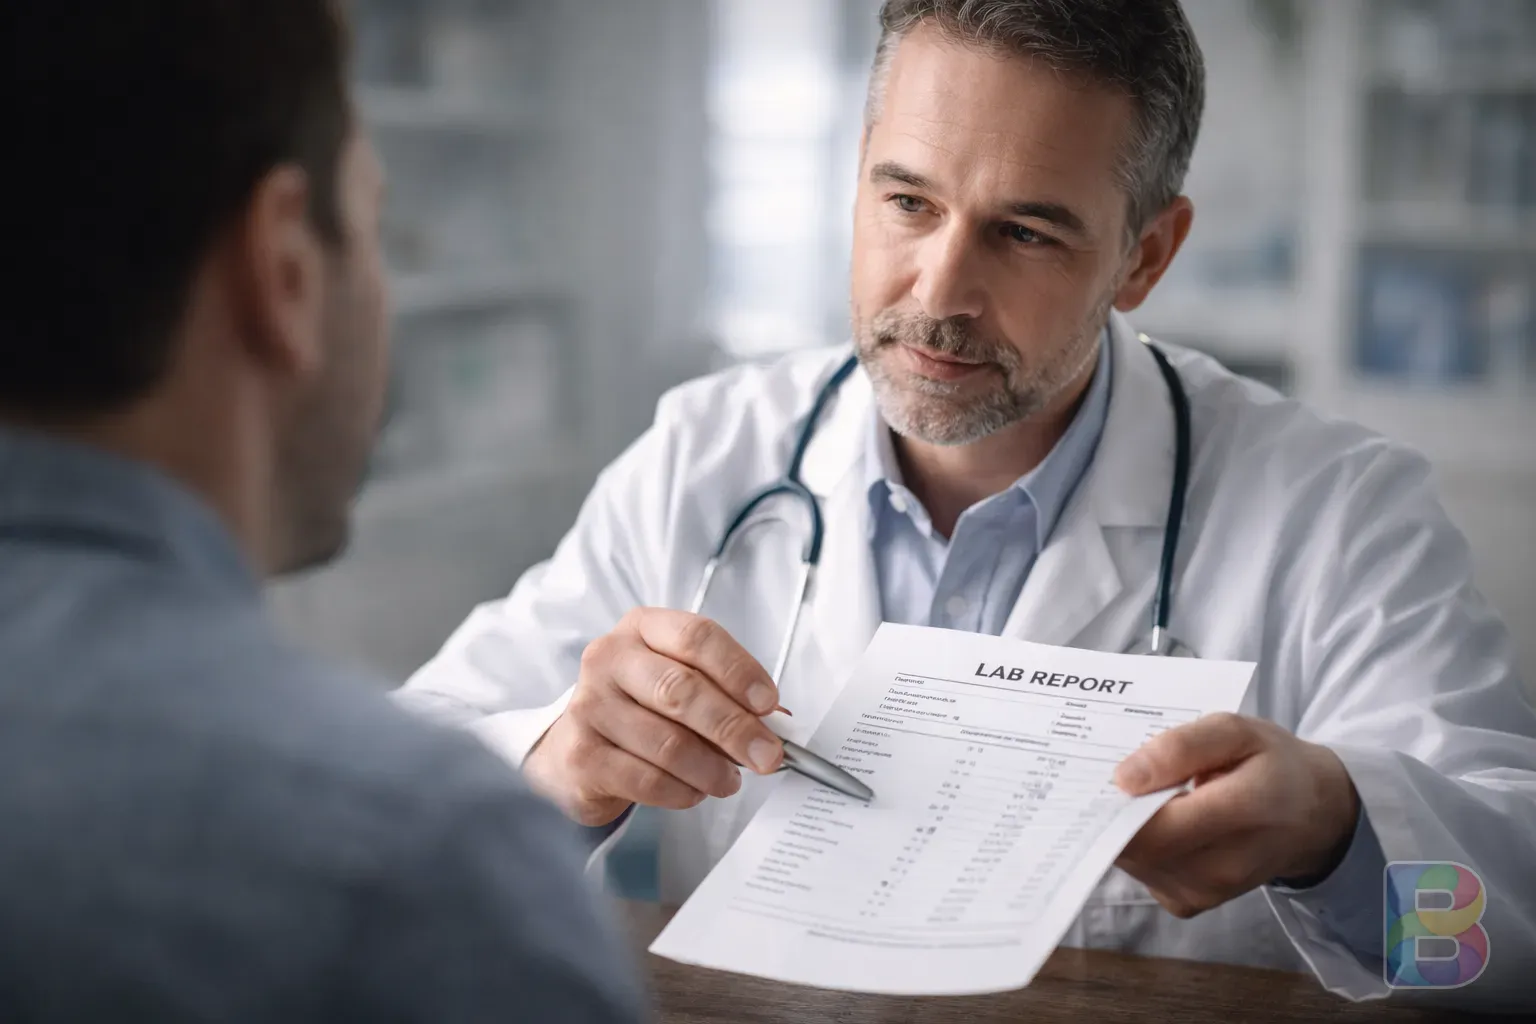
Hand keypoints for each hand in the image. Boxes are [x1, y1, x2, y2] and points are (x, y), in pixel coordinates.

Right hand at [522, 608, 784, 826]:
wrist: (579, 747)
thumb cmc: (643, 707)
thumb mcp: (682, 680)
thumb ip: (725, 693)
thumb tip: (775, 723)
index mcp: (642, 628)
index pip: (696, 637)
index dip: (738, 670)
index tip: (769, 704)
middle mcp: (609, 658)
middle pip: (681, 690)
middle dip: (733, 727)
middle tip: (766, 755)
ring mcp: (589, 706)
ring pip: (667, 742)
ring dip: (712, 768)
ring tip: (730, 780)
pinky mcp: (581, 755)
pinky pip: (646, 780)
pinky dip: (683, 791)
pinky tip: (696, 791)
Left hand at [1112, 712, 1359, 917]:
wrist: (1314, 817)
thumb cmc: (1272, 764)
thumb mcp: (1236, 731)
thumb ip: (1181, 747)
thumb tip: (1124, 779)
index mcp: (1244, 812)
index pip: (1156, 828)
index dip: (1116, 807)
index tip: (1099, 776)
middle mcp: (1224, 867)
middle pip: (1137, 849)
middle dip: (1115, 814)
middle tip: (1119, 779)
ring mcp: (1206, 893)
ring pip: (1133, 863)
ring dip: (1126, 829)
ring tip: (1146, 796)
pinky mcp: (1190, 903)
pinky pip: (1142, 873)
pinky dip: (1139, 846)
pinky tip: (1157, 821)